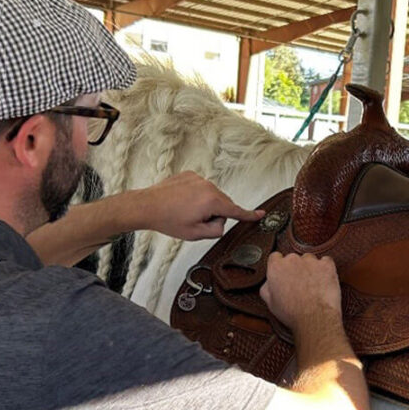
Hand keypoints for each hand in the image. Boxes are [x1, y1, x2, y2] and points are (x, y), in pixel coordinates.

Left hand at [127, 171, 263, 239]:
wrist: (147, 206)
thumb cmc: (168, 220)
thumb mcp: (195, 234)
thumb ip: (216, 230)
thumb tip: (220, 222)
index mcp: (212, 202)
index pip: (236, 211)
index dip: (250, 215)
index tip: (261, 214)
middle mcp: (208, 187)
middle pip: (223, 205)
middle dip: (214, 214)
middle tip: (194, 221)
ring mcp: (199, 179)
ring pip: (212, 196)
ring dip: (204, 205)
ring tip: (185, 211)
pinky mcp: (190, 174)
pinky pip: (201, 188)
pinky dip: (196, 196)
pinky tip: (182, 202)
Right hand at [259, 252, 341, 330]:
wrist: (314, 318)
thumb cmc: (293, 313)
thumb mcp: (270, 303)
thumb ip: (267, 287)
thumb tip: (269, 282)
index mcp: (276, 267)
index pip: (275, 257)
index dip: (280, 266)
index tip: (284, 274)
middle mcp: (292, 260)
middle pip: (293, 258)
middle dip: (296, 268)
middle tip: (299, 284)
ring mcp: (311, 261)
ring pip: (309, 259)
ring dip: (310, 268)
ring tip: (312, 285)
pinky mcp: (326, 265)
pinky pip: (326, 261)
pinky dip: (325, 269)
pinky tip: (323, 281)